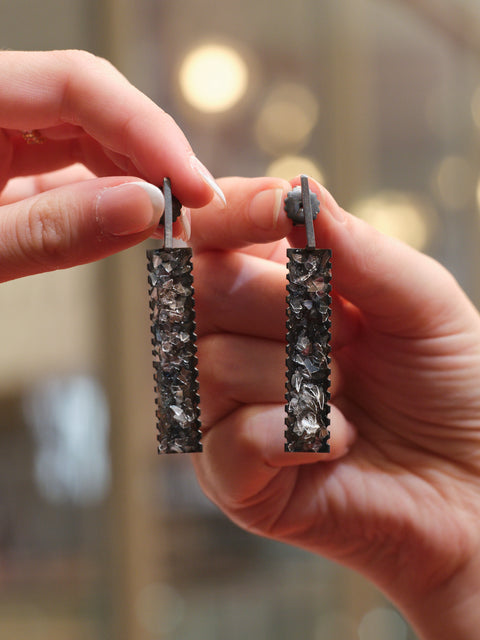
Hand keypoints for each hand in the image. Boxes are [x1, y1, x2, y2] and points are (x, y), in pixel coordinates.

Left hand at [0, 49, 223, 281]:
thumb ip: (54, 229)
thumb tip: (144, 207)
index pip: (76, 83)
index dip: (146, 128)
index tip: (191, 182)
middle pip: (93, 102)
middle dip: (153, 152)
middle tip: (195, 204)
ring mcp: (5, 133)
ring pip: (91, 131)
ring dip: (141, 173)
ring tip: (175, 216)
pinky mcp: (16, 163)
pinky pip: (75, 162)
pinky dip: (116, 190)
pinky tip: (143, 213)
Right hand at [190, 176, 479, 639]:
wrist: (471, 481)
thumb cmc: (449, 384)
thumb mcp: (420, 302)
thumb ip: (356, 249)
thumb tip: (298, 194)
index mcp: (268, 291)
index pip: (209, 235)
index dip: (231, 213)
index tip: (280, 206)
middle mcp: (233, 344)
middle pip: (200, 291)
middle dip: (283, 303)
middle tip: (345, 332)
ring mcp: (226, 410)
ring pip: (215, 362)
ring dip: (302, 375)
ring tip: (347, 394)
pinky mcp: (233, 477)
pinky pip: (234, 438)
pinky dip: (301, 433)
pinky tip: (339, 440)